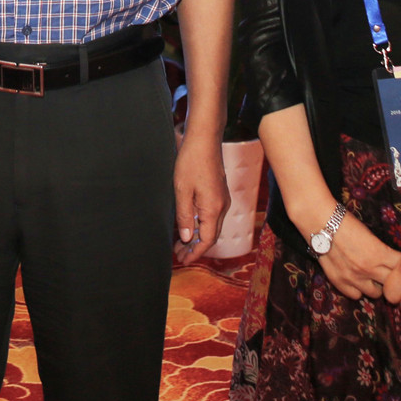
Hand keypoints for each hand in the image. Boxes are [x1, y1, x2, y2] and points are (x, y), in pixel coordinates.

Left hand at [173, 132, 228, 262]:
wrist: (204, 140)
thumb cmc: (191, 161)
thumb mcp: (181, 190)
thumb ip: (184, 216)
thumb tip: (186, 238)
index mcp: (213, 208)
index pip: (207, 240)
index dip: (195, 252)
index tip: (183, 260)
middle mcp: (222, 206)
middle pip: (211, 235)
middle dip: (195, 247)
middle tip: (178, 254)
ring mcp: (222, 200)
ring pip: (212, 226)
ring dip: (197, 236)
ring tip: (180, 242)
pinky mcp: (219, 193)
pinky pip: (212, 216)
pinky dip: (201, 225)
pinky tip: (189, 225)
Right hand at [312, 214, 400, 300]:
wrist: (320, 222)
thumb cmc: (346, 222)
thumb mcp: (370, 234)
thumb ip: (381, 250)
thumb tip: (392, 260)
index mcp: (379, 253)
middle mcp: (368, 269)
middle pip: (392, 284)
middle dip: (393, 279)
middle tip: (389, 274)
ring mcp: (353, 278)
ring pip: (376, 294)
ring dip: (376, 286)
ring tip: (373, 278)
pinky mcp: (339, 282)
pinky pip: (356, 296)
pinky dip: (358, 290)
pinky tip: (357, 281)